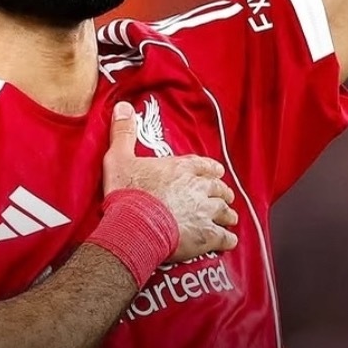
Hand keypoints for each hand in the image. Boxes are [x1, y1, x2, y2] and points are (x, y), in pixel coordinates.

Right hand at [102, 102, 238, 261]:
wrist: (135, 225)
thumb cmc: (127, 193)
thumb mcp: (119, 158)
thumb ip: (123, 133)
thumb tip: (123, 107)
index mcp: (181, 168)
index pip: (204, 164)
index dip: (211, 169)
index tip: (217, 172)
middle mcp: (198, 187)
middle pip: (218, 188)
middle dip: (222, 192)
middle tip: (224, 197)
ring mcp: (205, 212)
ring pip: (225, 211)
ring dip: (227, 214)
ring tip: (229, 218)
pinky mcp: (207, 235)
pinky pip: (225, 237)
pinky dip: (228, 239)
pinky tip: (228, 241)